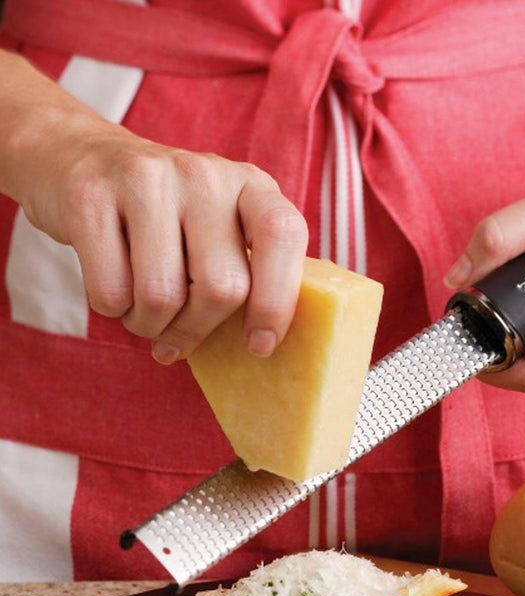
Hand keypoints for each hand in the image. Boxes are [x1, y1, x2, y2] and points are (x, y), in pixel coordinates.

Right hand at [27, 128, 305, 363]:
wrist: (81, 158)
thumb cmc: (170, 220)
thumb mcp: (224, 230)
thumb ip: (250, 274)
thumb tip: (259, 347)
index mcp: (252, 186)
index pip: (282, 234)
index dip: (276, 300)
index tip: (260, 345)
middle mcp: (205, 175)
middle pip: (220, 286)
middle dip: (196, 329)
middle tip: (178, 333)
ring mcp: (147, 178)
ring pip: (162, 296)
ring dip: (150, 325)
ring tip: (144, 313)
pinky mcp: (91, 194)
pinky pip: (111, 290)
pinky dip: (113, 310)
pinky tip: (115, 291)